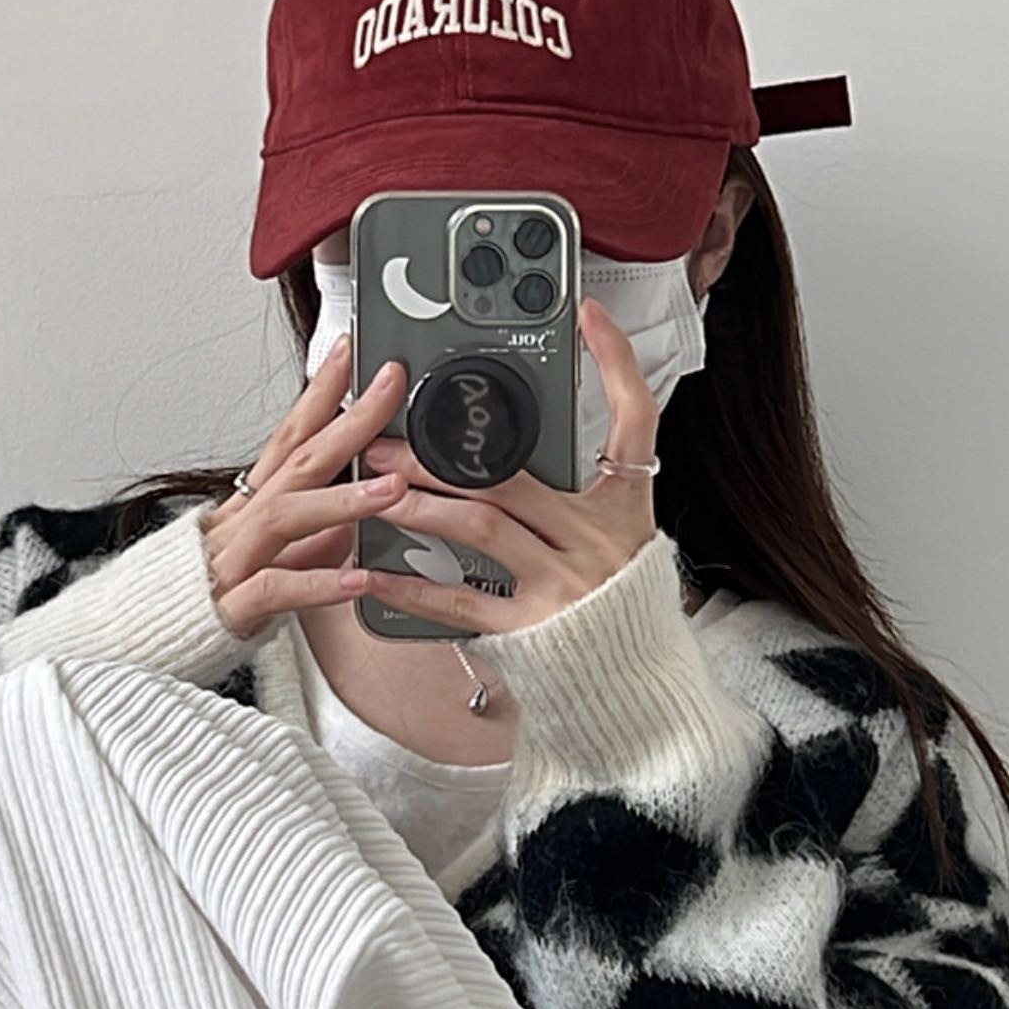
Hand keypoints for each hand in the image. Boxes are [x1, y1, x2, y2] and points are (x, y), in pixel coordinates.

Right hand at [200, 336, 410, 639]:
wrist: (128, 646)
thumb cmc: (193, 603)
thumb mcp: (263, 565)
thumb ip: (306, 545)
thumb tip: (346, 526)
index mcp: (246, 508)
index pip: (287, 437)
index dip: (319, 393)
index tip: (351, 352)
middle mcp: (237, 525)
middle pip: (297, 461)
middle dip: (347, 422)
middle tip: (390, 389)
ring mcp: (230, 562)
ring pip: (284, 516)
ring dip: (342, 499)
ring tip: (392, 488)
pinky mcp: (227, 608)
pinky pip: (274, 590)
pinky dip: (318, 583)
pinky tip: (357, 579)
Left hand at [350, 297, 659, 634]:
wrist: (635, 692)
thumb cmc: (617, 610)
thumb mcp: (619, 541)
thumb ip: (577, 496)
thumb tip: (520, 453)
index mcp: (624, 510)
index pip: (635, 421)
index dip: (616, 363)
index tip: (589, 316)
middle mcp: (596, 542)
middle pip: (513, 479)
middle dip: (440, 456)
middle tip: (387, 440)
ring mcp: (563, 587)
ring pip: (480, 529)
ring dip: (418, 505)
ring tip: (373, 491)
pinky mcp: (531, 631)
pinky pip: (461, 602)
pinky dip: (413, 586)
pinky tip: (375, 573)